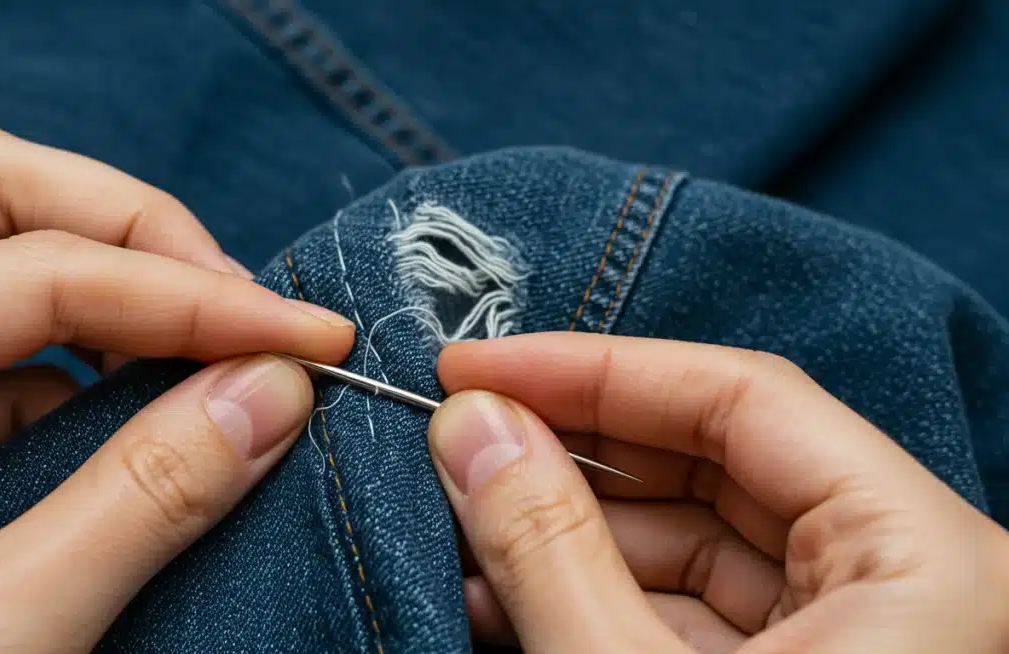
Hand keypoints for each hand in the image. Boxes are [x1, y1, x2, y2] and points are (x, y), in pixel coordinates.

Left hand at [0, 124, 353, 651]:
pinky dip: (78, 373)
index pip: (34, 268)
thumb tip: (270, 392)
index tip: (307, 335)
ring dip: (110, 294)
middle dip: (129, 230)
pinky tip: (145, 427)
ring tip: (212, 360)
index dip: (194, 293)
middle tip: (236, 305)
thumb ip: (141, 502)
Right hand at [429, 333, 1008, 652]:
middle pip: (720, 461)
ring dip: (568, 530)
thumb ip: (547, 547)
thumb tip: (467, 425)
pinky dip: (596, 595)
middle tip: (460, 438)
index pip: (746, 398)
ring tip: (462, 520)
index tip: (478, 365)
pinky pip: (695, 611)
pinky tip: (503, 591)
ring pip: (698, 538)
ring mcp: (860, 638)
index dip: (595, 368)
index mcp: (925, 563)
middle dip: (573, 452)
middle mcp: (909, 586)